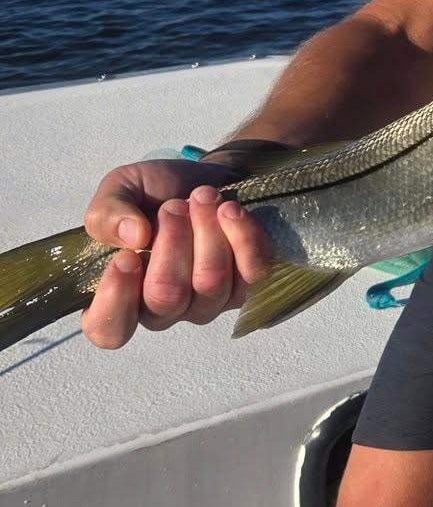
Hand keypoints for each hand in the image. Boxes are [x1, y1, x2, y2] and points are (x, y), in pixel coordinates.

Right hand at [80, 159, 271, 348]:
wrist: (204, 176)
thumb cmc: (154, 192)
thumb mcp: (119, 189)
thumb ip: (107, 213)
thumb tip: (132, 237)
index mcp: (121, 295)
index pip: (111, 329)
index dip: (116, 299)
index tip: (127, 256)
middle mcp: (164, 310)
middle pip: (166, 297)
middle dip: (171, 242)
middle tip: (173, 206)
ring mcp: (208, 304)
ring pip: (210, 283)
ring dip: (207, 232)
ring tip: (203, 197)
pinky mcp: (246, 287)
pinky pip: (252, 273)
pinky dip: (242, 236)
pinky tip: (230, 210)